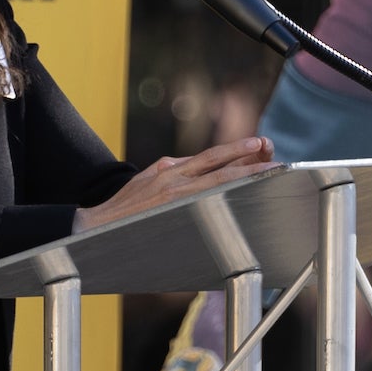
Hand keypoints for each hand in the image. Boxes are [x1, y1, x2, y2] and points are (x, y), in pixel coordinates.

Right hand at [73, 136, 277, 234]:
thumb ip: (173, 172)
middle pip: (220, 166)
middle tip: (277, 159)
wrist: (95, 226)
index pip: (211, 157)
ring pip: (218, 183)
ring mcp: (174, 196)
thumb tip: (198, 168)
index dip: (237, 150)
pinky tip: (245, 205)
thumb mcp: (148, 179)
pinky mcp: (171, 212)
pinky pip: (205, 205)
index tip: (260, 145)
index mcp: (169, 168)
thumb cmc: (123, 207)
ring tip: (269, 173)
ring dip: (246, 177)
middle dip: (250, 161)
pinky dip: (226, 200)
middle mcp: (174, 178)